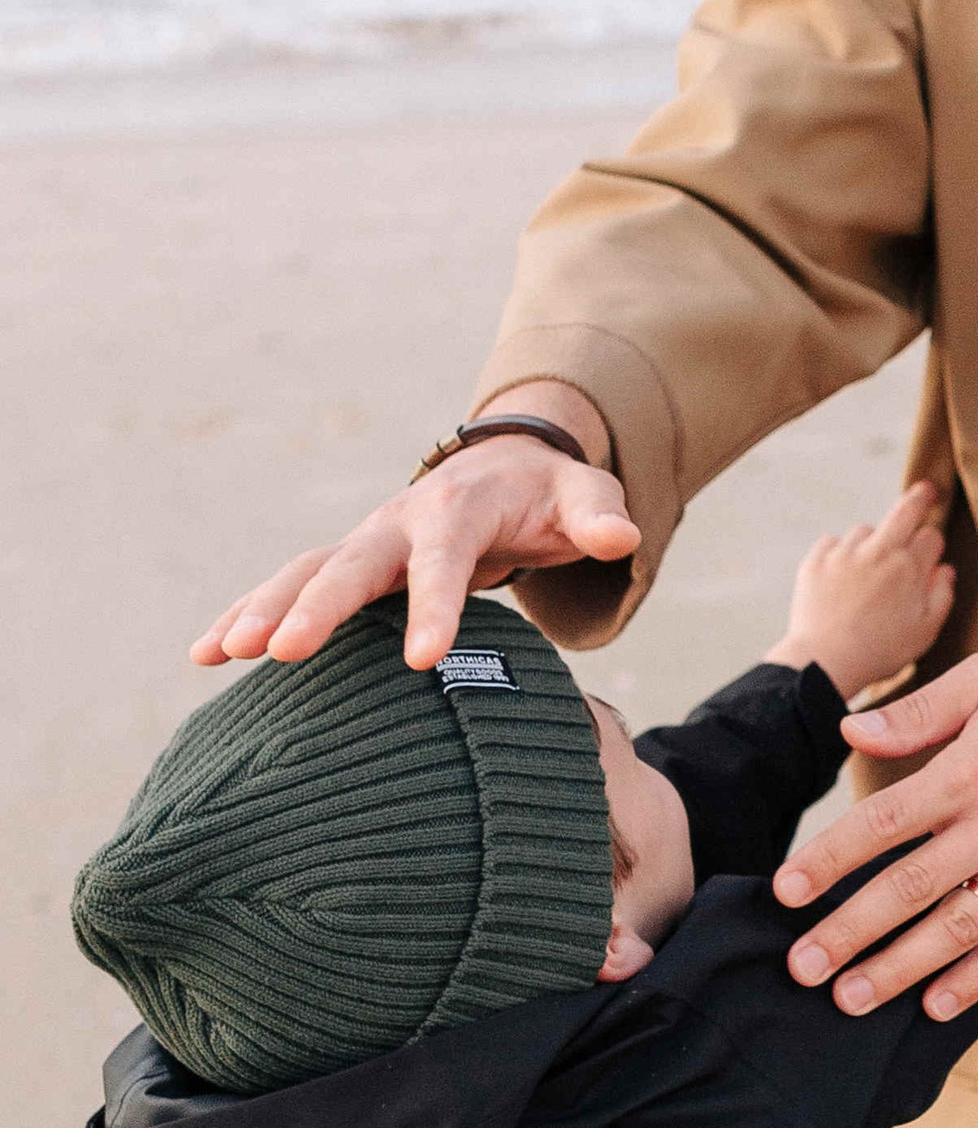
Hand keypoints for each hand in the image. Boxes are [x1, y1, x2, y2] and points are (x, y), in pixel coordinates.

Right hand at [190, 405, 639, 672]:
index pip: (446, 560)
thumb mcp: (586, 495)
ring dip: (262, 609)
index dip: (434, 606)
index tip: (421, 659)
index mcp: (459, 509)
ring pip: (305, 573)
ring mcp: (366, 540)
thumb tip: (622, 537)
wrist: (507, 468)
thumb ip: (600, 514)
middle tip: (280, 652)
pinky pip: (289, 586)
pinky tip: (206, 654)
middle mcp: (400, 521)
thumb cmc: (551, 495)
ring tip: (218, 654)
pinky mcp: (347, 562)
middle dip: (317, 608)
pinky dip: (247, 613)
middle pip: (352, 564)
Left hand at [768, 482, 954, 697]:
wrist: (823, 663)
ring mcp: (845, 553)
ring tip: (866, 571)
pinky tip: (840, 577)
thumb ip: (941, 596)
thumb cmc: (879, 652)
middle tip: (924, 492)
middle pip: (904, 511)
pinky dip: (839, 553)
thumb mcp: (925, 632)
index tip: (929, 551)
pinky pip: (832, 542)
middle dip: (918, 499)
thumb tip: (945, 569)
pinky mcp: (816, 560)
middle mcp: (879, 552)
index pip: (931, 536)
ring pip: (865, 530)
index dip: (932, 544)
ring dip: (870, 542)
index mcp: (910, 569)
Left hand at [774, 599, 977, 1021]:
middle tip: (802, 969)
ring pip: (961, 928)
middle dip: (850, 934)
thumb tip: (851, 733)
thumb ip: (918, 711)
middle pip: (910, 889)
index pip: (882, 826)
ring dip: (903, 969)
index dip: (829, 862)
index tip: (785, 893)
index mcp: (972, 769)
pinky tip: (938, 1004)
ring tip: (853, 999)